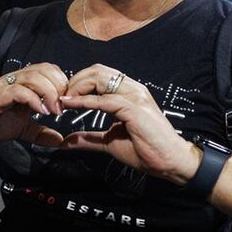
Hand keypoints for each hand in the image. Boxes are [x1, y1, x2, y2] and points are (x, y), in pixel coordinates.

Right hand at [0, 63, 67, 146]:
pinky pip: (18, 90)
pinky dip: (33, 100)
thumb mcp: (21, 129)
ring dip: (49, 93)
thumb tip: (59, 140)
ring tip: (54, 111)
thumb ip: (40, 132)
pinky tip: (40, 112)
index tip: (66, 104)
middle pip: (45, 69)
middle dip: (59, 86)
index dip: (62, 84)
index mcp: (24, 83)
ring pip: (34, 76)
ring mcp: (6, 85)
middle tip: (62, 107)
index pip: (50, 71)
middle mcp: (16, 79)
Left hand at [58, 64, 198, 181]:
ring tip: (65, 100)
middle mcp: (132, 88)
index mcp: (128, 92)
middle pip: (97, 70)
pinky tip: (71, 105)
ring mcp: (134, 96)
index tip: (64, 97)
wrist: (169, 161)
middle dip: (75, 80)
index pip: (99, 74)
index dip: (79, 82)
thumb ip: (90, 138)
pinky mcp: (134, 108)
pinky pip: (103, 99)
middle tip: (62, 97)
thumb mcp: (110, 142)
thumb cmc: (146, 150)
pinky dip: (84, 101)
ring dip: (77, 87)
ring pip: (99, 78)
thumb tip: (68, 141)